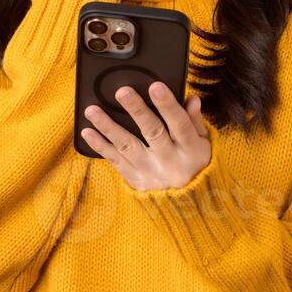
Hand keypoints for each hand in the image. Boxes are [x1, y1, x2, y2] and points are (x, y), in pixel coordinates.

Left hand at [80, 81, 211, 190]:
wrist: (189, 205)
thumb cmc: (195, 163)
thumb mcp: (203, 143)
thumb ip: (194, 121)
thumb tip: (192, 99)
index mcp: (192, 150)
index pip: (180, 124)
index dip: (168, 105)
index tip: (155, 86)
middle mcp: (171, 163)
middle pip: (152, 132)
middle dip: (136, 111)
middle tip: (122, 92)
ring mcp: (152, 174)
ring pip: (128, 146)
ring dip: (109, 127)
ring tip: (92, 111)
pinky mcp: (137, 182)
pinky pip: (116, 162)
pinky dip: (101, 147)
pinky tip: (88, 133)